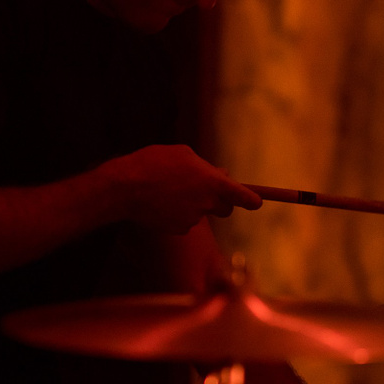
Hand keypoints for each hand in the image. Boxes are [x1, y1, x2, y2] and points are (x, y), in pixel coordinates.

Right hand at [104, 144, 261, 233]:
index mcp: (213, 182)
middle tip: (206, 191)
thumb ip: (205, 167)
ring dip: (193, 204)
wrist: (125, 187)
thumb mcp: (183, 154)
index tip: (257, 202)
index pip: (243, 197)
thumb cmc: (154, 163)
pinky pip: (184, 222)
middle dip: (220, 202)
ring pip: (201, 213)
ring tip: (170, 189)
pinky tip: (161, 202)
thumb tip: (220, 175)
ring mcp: (193, 219)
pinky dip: (178, 214)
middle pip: (225, 209)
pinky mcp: (178, 229)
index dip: (252, 200)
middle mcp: (207, 203)